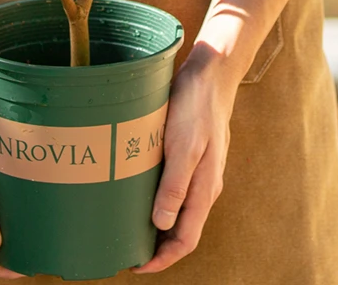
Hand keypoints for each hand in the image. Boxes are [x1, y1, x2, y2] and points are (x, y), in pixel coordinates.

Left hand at [133, 46, 238, 273]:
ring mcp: (200, 169)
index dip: (163, 259)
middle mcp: (204, 184)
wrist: (211, 73)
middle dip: (158, 245)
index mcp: (204, 188)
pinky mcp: (192, 153)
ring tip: (129, 222)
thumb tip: (162, 224)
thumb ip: (174, 185)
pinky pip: (176, 186)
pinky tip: (140, 188)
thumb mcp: (183, 146)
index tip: (137, 266)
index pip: (185, 239)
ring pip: (179, 207)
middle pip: (182, 227)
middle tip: (126, 246)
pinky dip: (159, 197)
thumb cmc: (196, 107)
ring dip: (157, 222)